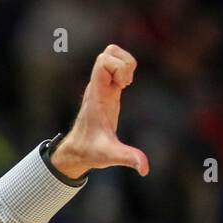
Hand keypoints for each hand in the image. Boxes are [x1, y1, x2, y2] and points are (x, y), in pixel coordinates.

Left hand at [53, 44, 149, 178]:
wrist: (77, 152)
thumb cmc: (90, 151)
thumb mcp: (110, 155)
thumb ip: (128, 158)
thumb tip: (145, 169)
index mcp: (96, 96)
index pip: (102, 61)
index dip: (118, 66)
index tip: (125, 85)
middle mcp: (97, 87)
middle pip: (108, 52)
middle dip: (125, 62)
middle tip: (127, 83)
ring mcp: (102, 87)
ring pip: (111, 55)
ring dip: (125, 63)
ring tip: (127, 82)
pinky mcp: (107, 90)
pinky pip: (115, 65)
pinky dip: (125, 69)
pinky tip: (125, 86)